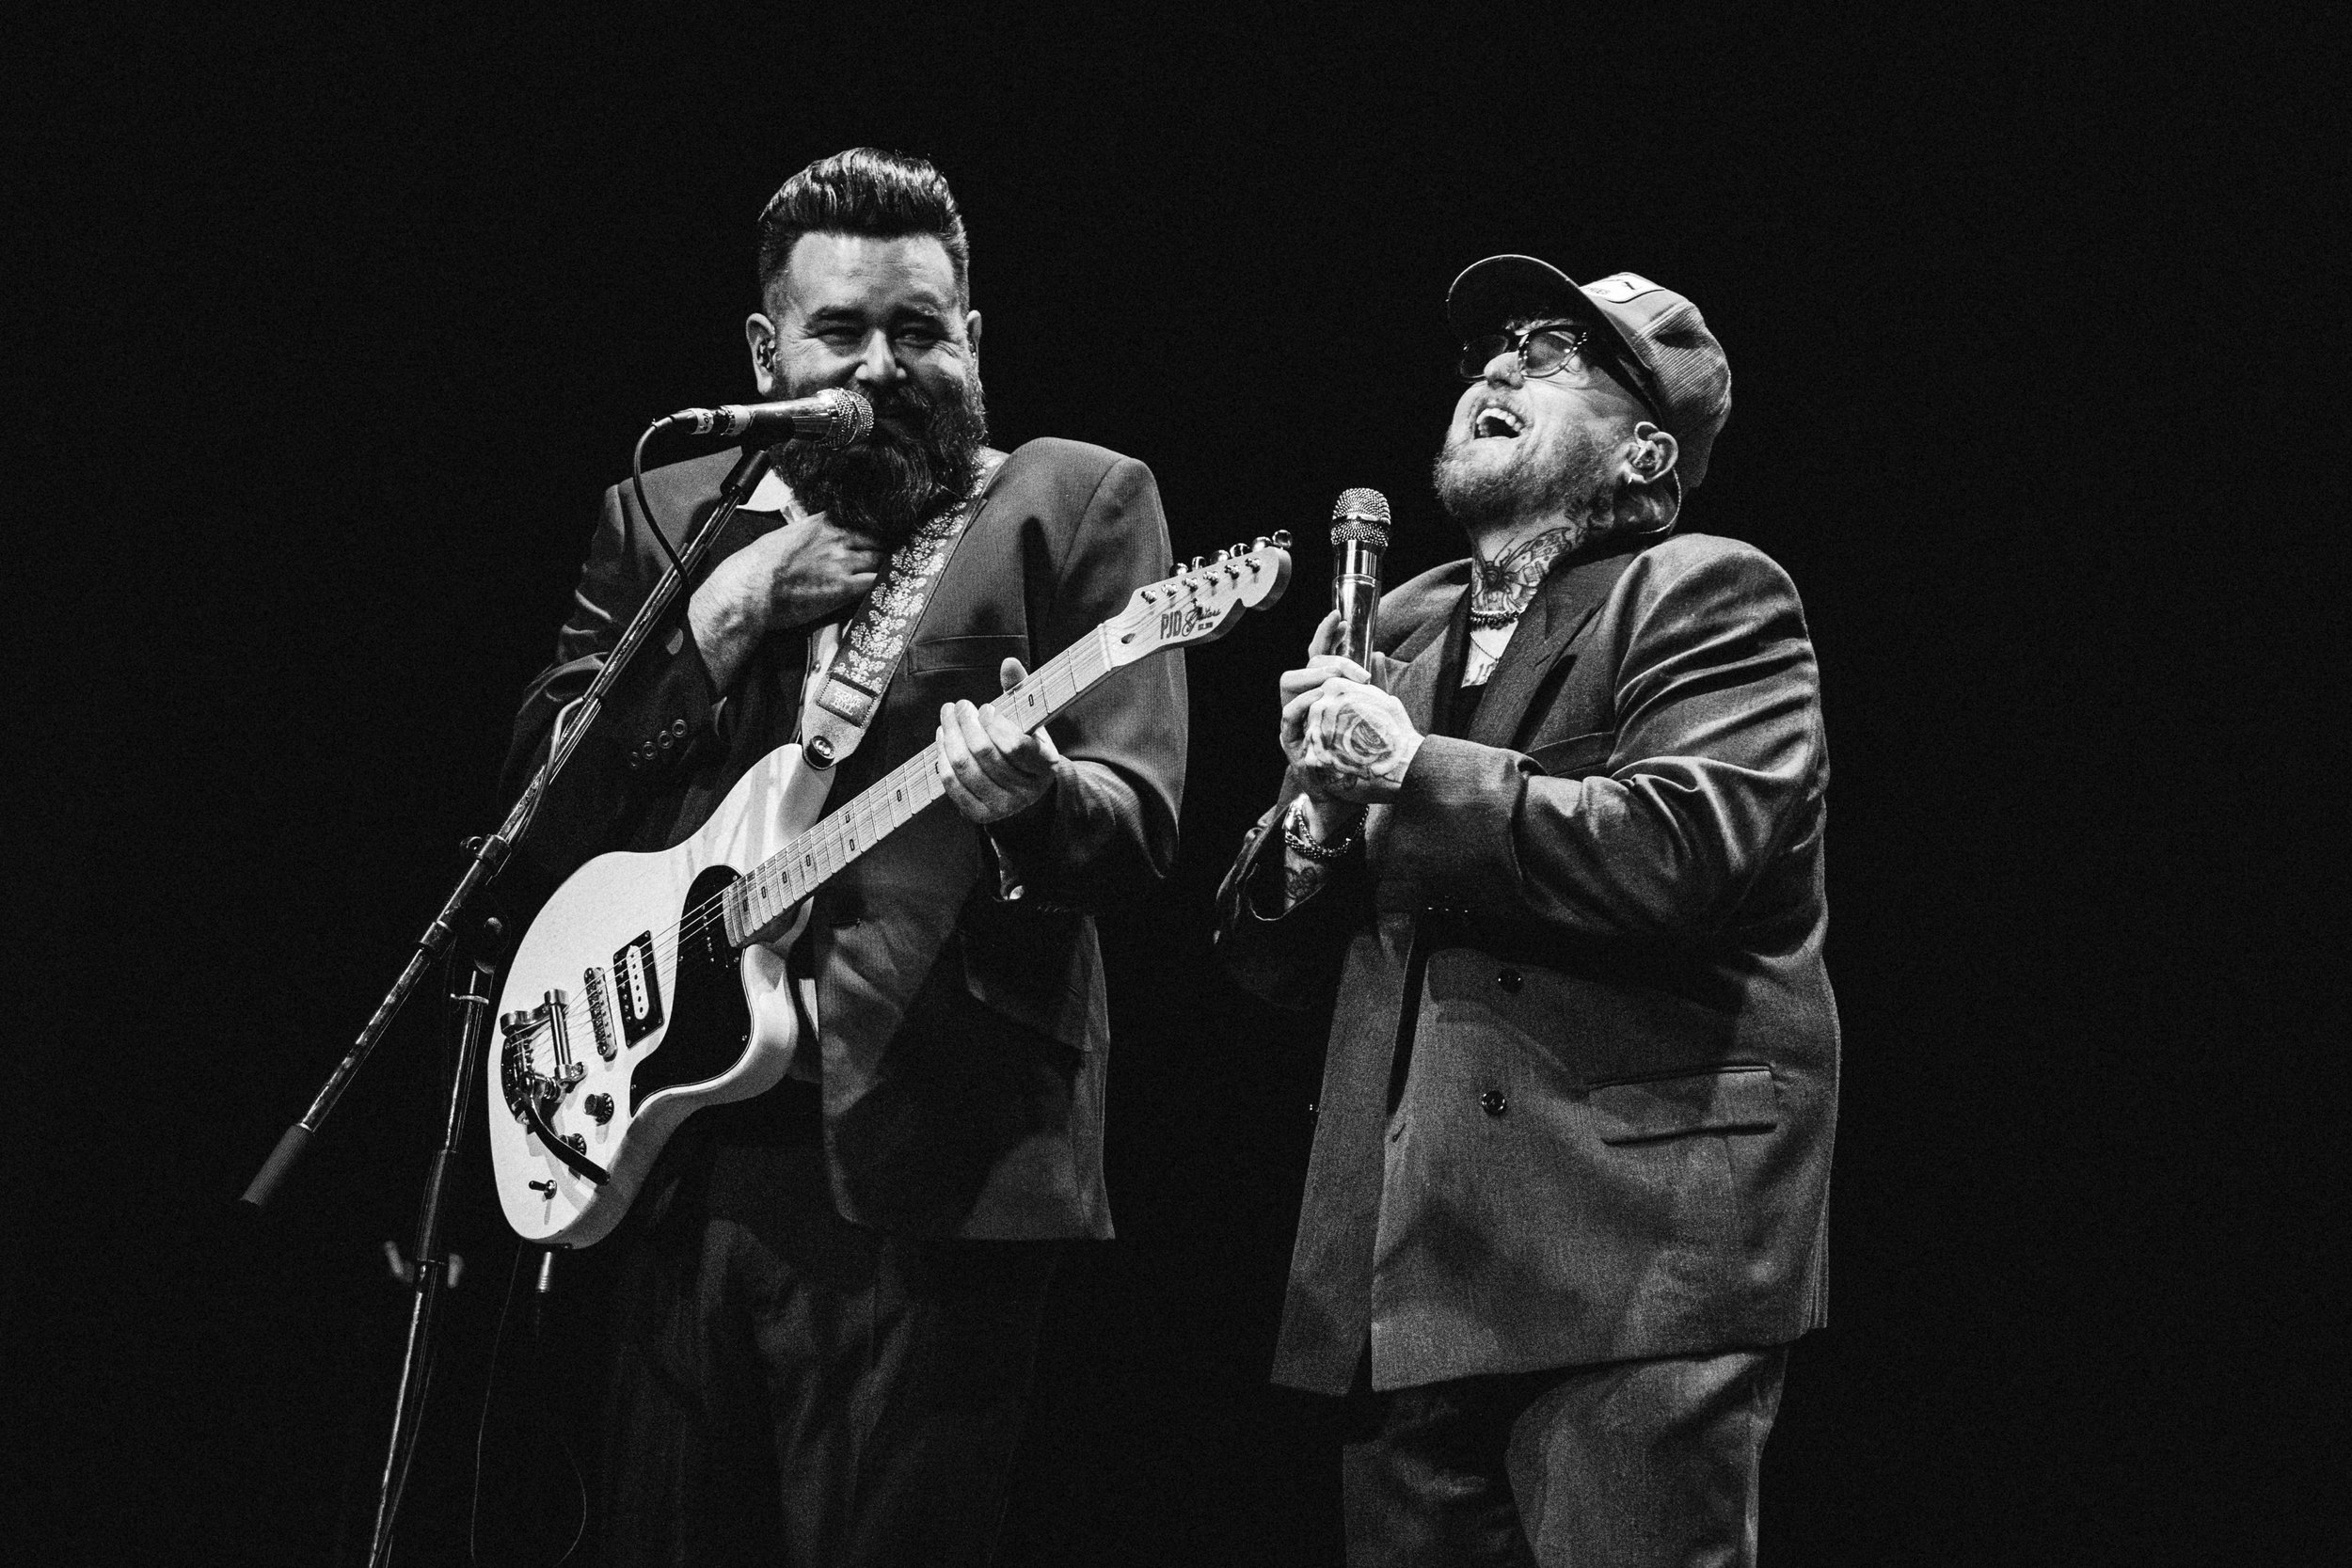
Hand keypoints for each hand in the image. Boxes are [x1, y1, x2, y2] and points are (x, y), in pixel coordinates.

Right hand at [688, 513, 886, 688]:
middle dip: (882, 547)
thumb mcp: (782, 536)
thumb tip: (806, 535)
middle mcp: (835, 539)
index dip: (870, 530)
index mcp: (820, 523)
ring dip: (885, 565)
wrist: (751, 587)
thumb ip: (804, 532)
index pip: (858, 520)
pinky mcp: (843, 587)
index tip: (875, 536)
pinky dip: (882, 583)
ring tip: (891, 572)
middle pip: (875, 538)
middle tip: (890, 555)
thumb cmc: (758, 565)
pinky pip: (875, 582)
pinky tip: (886, 587)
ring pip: (880, 558)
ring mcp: (842, 562)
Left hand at [938, 658, 1062, 824]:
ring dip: (950, 736)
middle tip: (959, 705)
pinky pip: (952, 784)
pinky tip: (942, 738)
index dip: (995, 724)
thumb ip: (1020, 691)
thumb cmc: (1025, 746)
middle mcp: (1025, 791)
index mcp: (1044, 766)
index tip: (986, 707)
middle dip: (966, 724)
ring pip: (964, 768)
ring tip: (947, 716)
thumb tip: (1008, 662)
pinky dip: (942, 758)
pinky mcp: (979, 814)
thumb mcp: (1030, 721)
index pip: (1016, 746)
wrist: (1024, 791)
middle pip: (985, 754)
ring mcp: (1002, 806)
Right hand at [1276, 609, 1419, 806]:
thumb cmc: (1356, 757)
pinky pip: (1288, 713)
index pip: (1319, 655)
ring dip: (1314, 678)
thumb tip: (1380, 655)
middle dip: (1329, 661)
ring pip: (1288, 682)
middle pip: (1305, 664)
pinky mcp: (1289, 738)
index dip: (1326, 635)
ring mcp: (1294, 718)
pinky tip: (1321, 701)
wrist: (1343, 798)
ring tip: (1339, 684)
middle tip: (1356, 675)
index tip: (1341, 618)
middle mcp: (1304, 701)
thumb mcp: (1368, 716)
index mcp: (1321, 692)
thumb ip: (1373, 687)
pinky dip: (1303, 704)